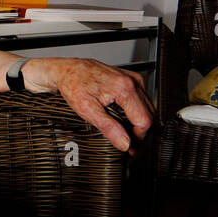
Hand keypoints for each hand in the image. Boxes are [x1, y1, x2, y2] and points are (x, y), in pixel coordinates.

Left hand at [22, 58, 153, 154]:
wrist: (68, 70)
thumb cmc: (74, 84)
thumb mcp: (87, 110)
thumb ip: (108, 128)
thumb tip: (124, 143)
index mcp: (125, 88)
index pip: (144, 120)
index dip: (138, 137)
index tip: (129, 145)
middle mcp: (133, 81)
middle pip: (149, 115)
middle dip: (139, 131)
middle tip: (126, 141)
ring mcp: (134, 79)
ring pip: (148, 108)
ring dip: (139, 122)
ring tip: (124, 130)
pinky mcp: (132, 80)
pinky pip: (142, 101)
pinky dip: (136, 112)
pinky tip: (124, 117)